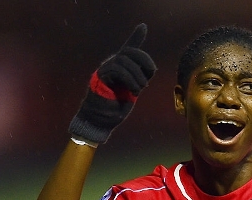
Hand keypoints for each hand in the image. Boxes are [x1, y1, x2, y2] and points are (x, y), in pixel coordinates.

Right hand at [69, 23, 156, 143]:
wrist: (100, 120)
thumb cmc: (115, 108)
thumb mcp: (132, 92)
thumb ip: (139, 78)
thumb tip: (151, 69)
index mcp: (121, 67)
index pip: (128, 48)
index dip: (136, 37)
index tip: (143, 26)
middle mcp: (112, 64)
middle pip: (131, 52)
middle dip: (145, 61)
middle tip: (150, 75)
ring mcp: (105, 69)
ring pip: (125, 60)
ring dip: (138, 75)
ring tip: (140, 88)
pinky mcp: (101, 76)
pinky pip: (117, 69)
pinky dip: (130, 79)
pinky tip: (133, 90)